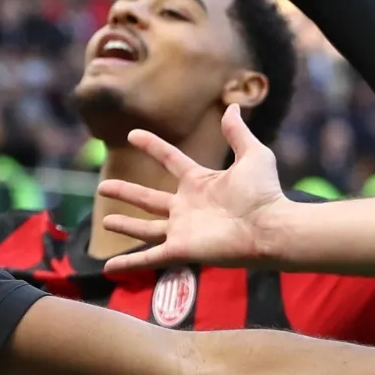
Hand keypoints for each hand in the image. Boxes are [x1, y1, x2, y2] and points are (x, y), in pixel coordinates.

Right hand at [98, 105, 291, 273]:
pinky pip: (149, 259)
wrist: (271, 227)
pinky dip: (129, 264)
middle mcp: (187, 207)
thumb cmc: (265, 193)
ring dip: (126, 226)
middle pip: (149, 199)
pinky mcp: (180, 250)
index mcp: (200, 182)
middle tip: (103, 187)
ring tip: (105, 222)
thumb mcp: (253, 155)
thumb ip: (238, 133)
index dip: (152, 146)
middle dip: (126, 192)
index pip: (170, 160)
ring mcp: (182, 230)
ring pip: (146, 229)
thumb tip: (231, 107)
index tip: (133, 135)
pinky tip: (109, 268)